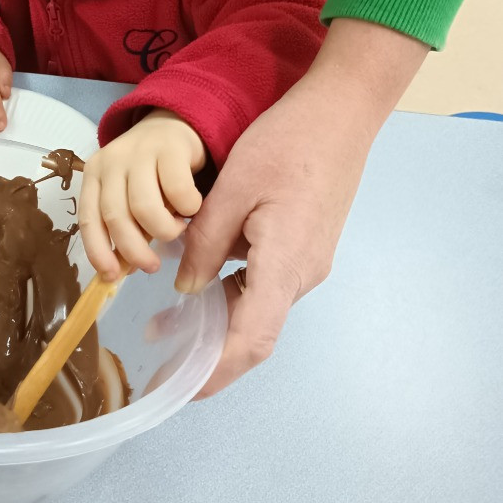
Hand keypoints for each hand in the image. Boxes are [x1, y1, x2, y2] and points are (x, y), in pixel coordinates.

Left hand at [79, 109, 206, 279]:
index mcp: (95, 175)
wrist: (176, 123)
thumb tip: (124, 268)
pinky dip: (187, 208)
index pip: (89, 219)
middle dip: (133, 250)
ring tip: (175, 231)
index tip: (111, 276)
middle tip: (151, 266)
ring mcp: (139, 152)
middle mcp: (112, 161)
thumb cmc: (153, 171)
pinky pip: (177, 191)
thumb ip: (127, 224)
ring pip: (143, 207)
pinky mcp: (170, 148)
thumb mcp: (131, 193)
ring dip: (163, 230)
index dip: (98, 251)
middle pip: (115, 216)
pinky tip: (192, 208)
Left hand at [176, 19, 428, 396]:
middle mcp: (302, 275)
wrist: (341, 113)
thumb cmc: (286, 143)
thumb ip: (204, 245)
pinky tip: (198, 290)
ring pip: (259, 310)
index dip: (215, 372)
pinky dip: (232, 297)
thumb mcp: (232, 190)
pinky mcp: (305, 247)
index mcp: (286, 265)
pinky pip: (266, 286)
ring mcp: (308, 262)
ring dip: (216, 325)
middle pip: (255, 333)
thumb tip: (186, 290)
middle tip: (161, 365)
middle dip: (208, 356)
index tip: (178, 389)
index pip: (251, 340)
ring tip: (164, 328)